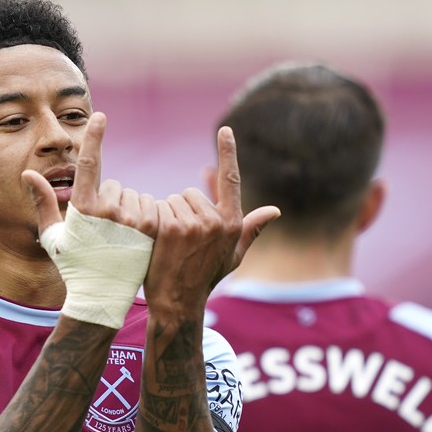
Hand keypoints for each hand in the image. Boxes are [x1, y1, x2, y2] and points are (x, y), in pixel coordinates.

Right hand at [21, 112, 158, 329]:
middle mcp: (108, 211)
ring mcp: (132, 219)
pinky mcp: (151, 228)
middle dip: (110, 201)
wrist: (102, 296)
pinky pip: (149, 206)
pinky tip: (135, 239)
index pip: (88, 164)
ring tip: (119, 238)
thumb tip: (28, 173)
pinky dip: (144, 217)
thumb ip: (41, 202)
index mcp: (82, 209)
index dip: (94, 137)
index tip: (100, 116)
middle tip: (103, 231)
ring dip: (128, 210)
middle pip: (114, 186)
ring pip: (133, 195)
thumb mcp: (52, 237)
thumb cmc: (73, 266)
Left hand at [144, 125, 279, 312]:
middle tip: (182, 240)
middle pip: (191, 193)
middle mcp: (218, 221)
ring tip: (171, 244)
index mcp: (233, 223)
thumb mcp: (233, 255)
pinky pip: (160, 207)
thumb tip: (275, 210)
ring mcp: (195, 224)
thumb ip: (251, 229)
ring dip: (169, 216)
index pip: (231, 179)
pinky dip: (156, 220)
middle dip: (183, 210)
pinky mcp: (172, 227)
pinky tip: (158, 241)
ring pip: (174, 201)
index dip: (228, 152)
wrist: (178, 301)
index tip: (225, 130)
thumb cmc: (206, 278)